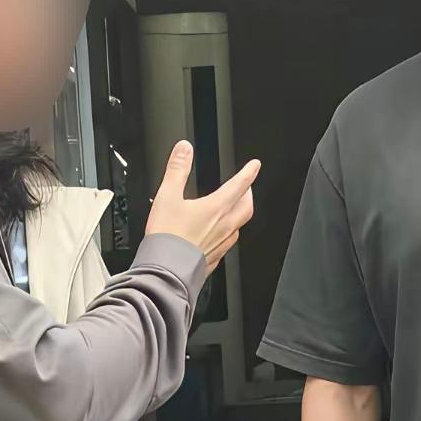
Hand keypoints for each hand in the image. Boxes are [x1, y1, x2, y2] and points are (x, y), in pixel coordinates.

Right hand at [146, 141, 259, 274]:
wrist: (166, 271)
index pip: (239, 186)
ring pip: (239, 227)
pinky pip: (227, 244)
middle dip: (248, 195)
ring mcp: (221, 245)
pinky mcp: (214, 259)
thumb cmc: (167, 238)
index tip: (255, 166)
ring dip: (239, 215)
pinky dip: (227, 235)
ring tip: (233, 210)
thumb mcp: (167, 196)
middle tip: (246, 188)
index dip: (249, 173)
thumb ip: (177, 170)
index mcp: (216, 208)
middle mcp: (224, 227)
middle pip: (246, 207)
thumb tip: (184, 149)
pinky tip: (219, 236)